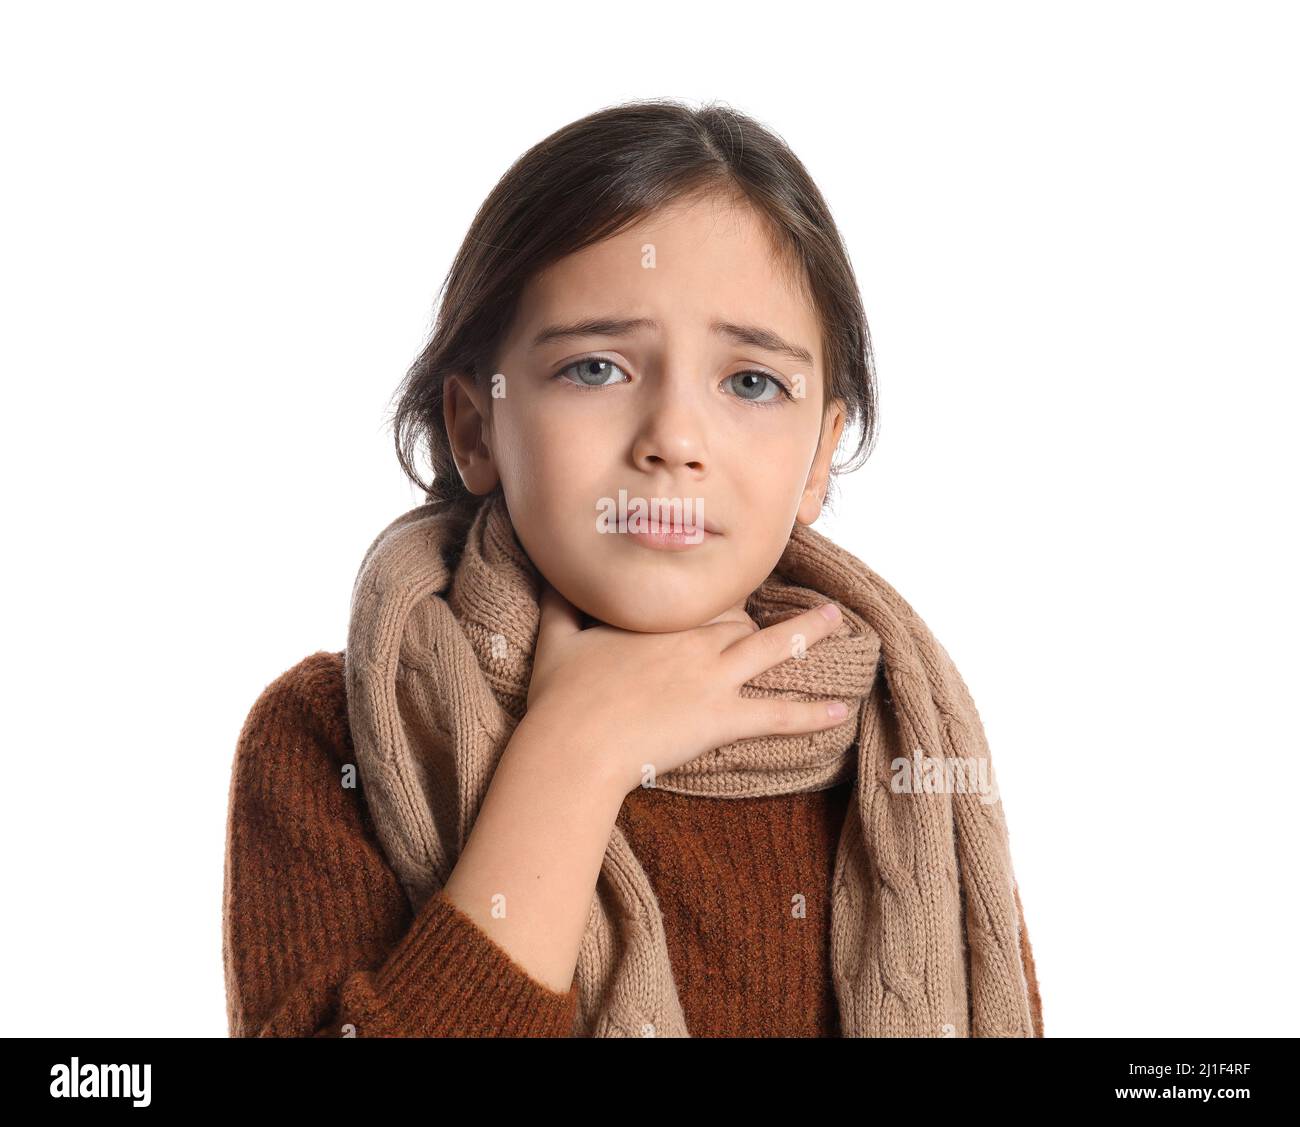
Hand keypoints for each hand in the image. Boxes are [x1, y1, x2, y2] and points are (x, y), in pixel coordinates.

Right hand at [519, 579, 849, 797]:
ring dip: (809, 634)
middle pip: (742, 618)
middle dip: (763, 617)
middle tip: (787, 614)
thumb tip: (552, 574)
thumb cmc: (561, 696)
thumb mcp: (556, 637)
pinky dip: (810, 714)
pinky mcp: (721, 718)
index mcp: (660, 620)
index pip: (705, 598)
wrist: (575, 744)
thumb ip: (559, 602)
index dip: (721, 599)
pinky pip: (777, 715)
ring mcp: (712, 679)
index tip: (731, 599)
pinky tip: (838, 711)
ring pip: (773, 648)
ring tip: (837, 621)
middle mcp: (694, 641)